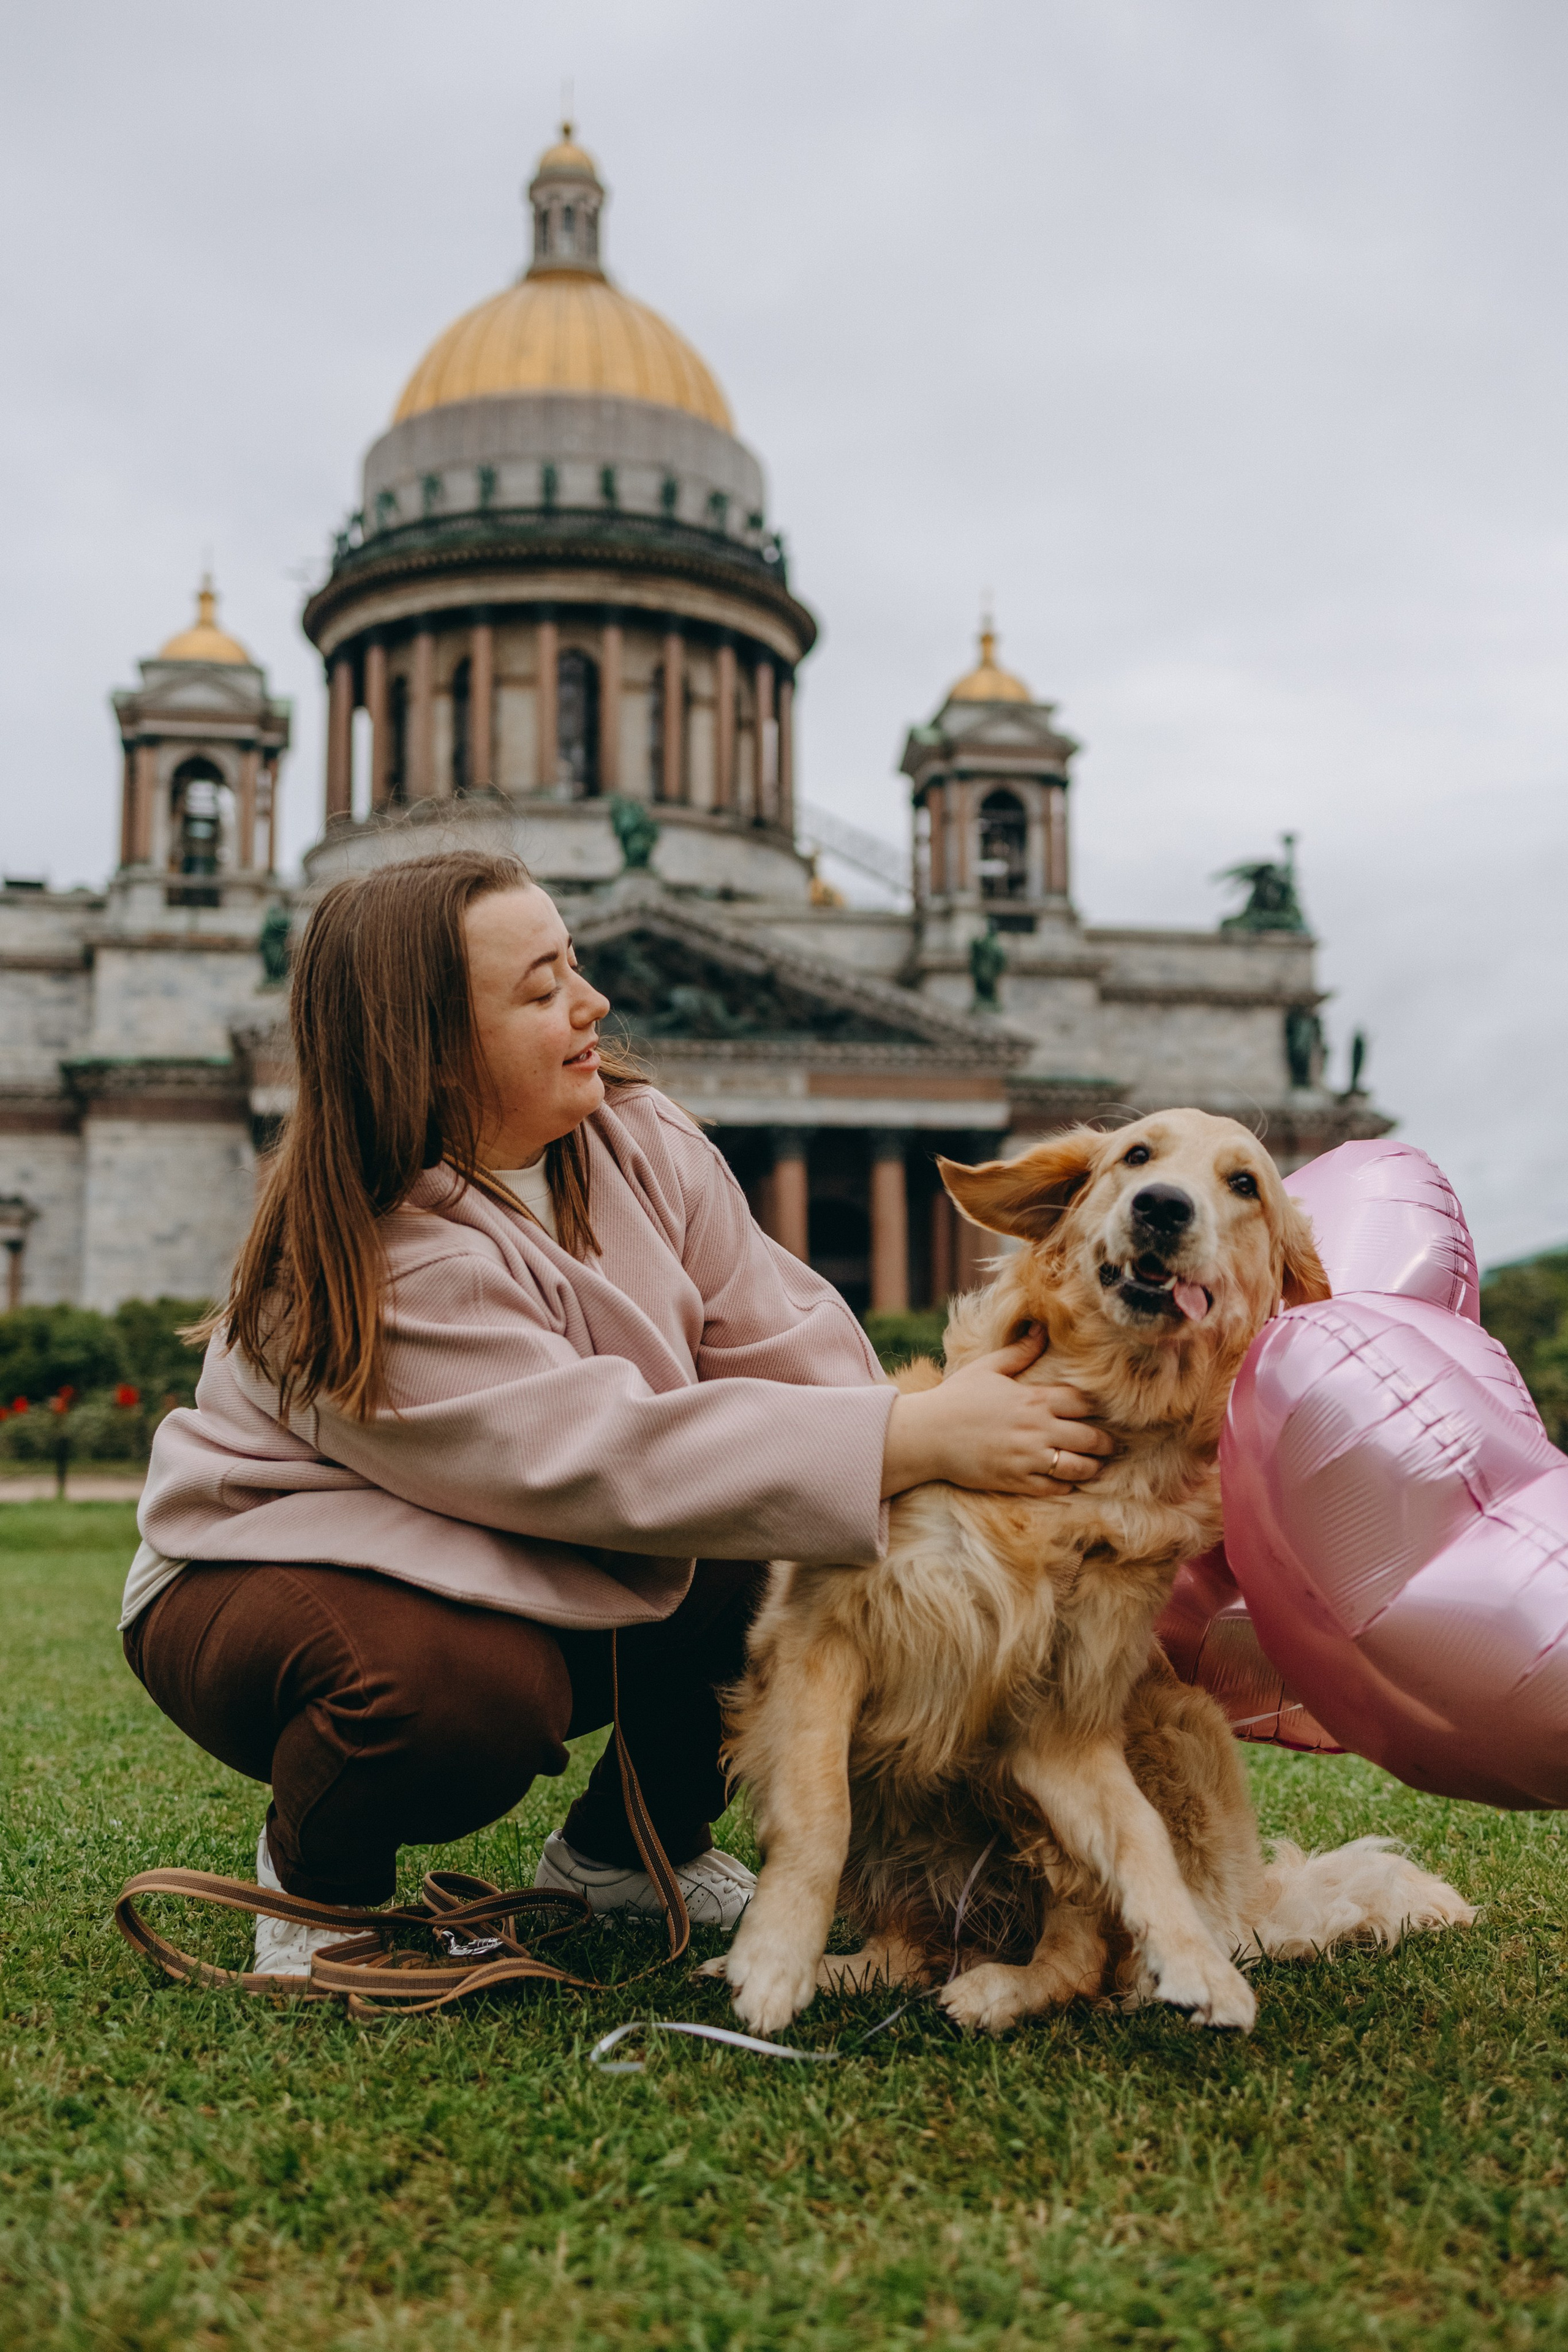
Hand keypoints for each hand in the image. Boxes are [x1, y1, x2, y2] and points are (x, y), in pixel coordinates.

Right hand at [880, 1326, 1112, 1499]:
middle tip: (1112, 1445)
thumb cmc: (957, 1397)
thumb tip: (1041, 1329)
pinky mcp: (1016, 1480)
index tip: (1101, 1412)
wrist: (927, 1435)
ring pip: (1077, 1466)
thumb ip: (1020, 1351)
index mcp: (1033, 1399)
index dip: (1097, 1408)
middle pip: (1089, 1437)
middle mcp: (1037, 1429)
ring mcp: (1028, 1457)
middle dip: (1105, 1442)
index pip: (1083, 1403)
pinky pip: (1054, 1487)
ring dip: (1093, 1466)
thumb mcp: (988, 1368)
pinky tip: (1069, 1480)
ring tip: (1098, 1465)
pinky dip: (1067, 1484)